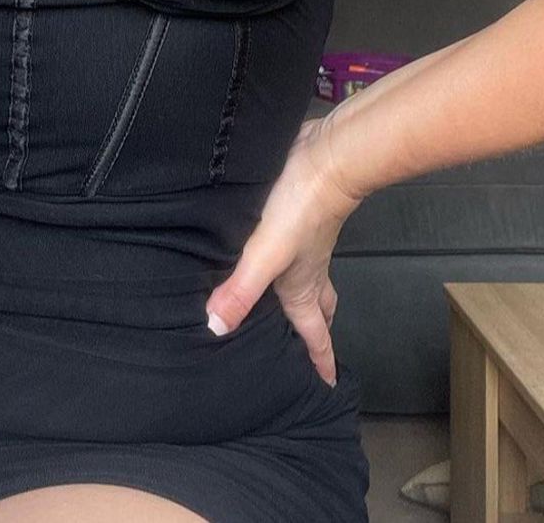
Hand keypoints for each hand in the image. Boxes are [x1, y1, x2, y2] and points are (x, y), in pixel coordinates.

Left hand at [204, 114, 364, 385]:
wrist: (327, 157)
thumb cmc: (300, 208)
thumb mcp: (266, 254)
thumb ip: (241, 290)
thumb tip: (215, 328)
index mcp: (301, 284)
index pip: (314, 331)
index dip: (320, 359)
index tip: (327, 385)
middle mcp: (307, 266)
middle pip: (317, 306)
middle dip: (314, 328)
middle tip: (306, 346)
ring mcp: (306, 241)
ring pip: (310, 276)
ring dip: (304, 293)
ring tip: (284, 303)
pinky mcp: (297, 216)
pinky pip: (298, 248)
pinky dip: (290, 258)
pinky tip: (265, 248)